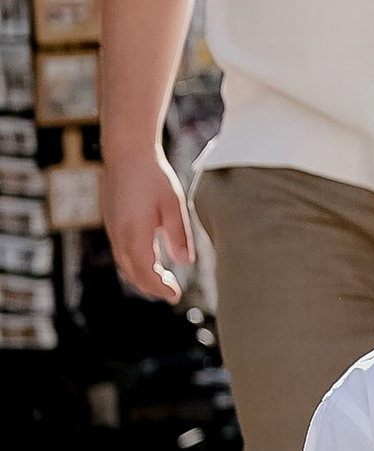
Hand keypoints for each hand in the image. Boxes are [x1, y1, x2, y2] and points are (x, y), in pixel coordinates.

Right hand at [104, 144, 192, 303]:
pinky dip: (133, 264)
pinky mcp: (111, 223)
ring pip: (124, 265)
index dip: (160, 288)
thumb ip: (179, 236)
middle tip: (170, 293)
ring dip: (141, 277)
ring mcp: (112, 230)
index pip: (147, 274)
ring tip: (161, 281)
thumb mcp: (173, 205)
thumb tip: (185, 263)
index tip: (175, 296)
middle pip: (133, 274)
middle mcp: (120, 237)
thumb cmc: (153, 177)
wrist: (126, 154)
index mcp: (136, 236)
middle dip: (151, 288)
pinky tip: (148, 261)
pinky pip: (120, 253)